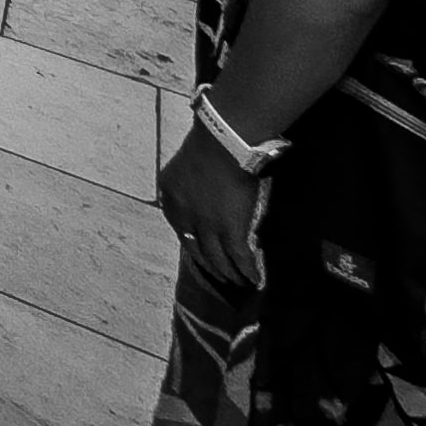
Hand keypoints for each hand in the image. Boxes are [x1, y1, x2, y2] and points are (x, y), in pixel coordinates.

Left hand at [157, 128, 264, 287]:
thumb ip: (189, 185)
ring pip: (218, 258)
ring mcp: (207, 226)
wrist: (222, 143)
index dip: (193, 244)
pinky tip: (255, 280)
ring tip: (238, 282)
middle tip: (220, 276)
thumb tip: (203, 197)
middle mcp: (184, 216)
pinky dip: (248, 271)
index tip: (202, 253)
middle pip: (196, 249)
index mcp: (170, 198)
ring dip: (229, 273)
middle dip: (209, 265)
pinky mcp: (230, 230)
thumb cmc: (209, 145)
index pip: (180, 229)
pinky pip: (239, 258)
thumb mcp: (186, 166)